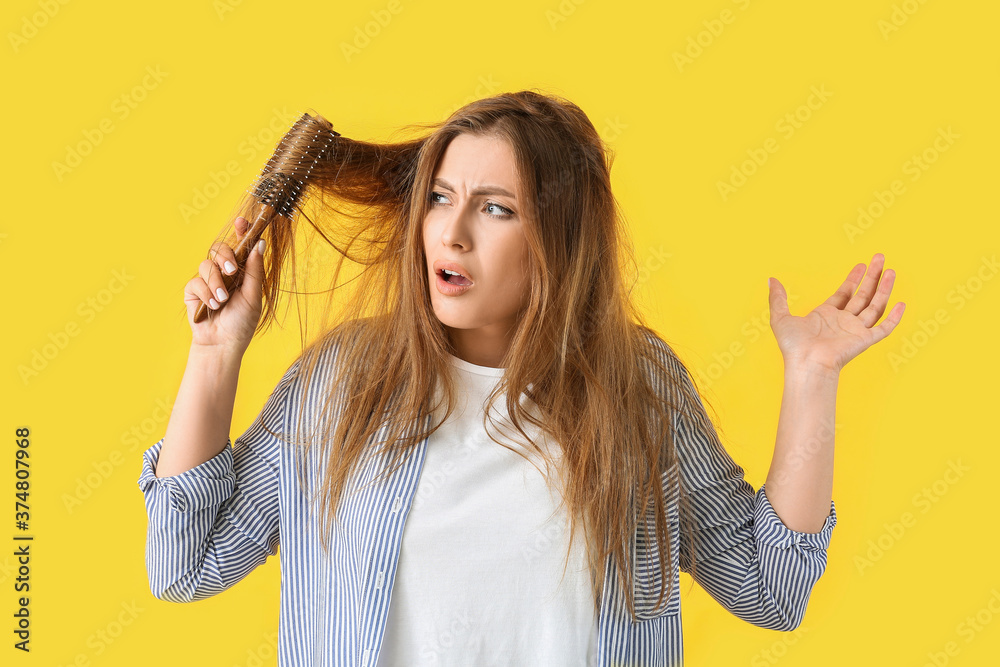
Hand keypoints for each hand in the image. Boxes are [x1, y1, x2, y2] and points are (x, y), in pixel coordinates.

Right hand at [183, 216, 264, 354]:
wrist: (223, 343)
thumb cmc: (241, 322)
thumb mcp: (253, 295)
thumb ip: (255, 270)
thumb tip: (260, 243)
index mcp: (242, 272)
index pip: (240, 246)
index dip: (241, 231)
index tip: (242, 222)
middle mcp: (224, 273)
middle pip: (220, 249)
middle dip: (225, 257)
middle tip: (232, 271)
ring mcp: (208, 281)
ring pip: (206, 264)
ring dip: (216, 282)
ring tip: (222, 300)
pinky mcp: (193, 292)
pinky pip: (195, 281)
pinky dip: (205, 292)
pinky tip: (212, 306)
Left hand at [767, 253, 905, 373]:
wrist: (806, 363)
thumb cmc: (793, 346)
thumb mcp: (780, 317)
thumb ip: (777, 298)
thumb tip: (771, 279)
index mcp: (826, 315)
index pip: (844, 293)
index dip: (853, 278)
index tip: (862, 265)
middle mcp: (843, 321)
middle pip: (862, 295)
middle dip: (872, 277)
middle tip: (880, 258)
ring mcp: (855, 330)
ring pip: (874, 306)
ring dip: (883, 289)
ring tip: (891, 271)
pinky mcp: (865, 340)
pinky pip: (884, 328)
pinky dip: (893, 317)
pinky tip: (901, 303)